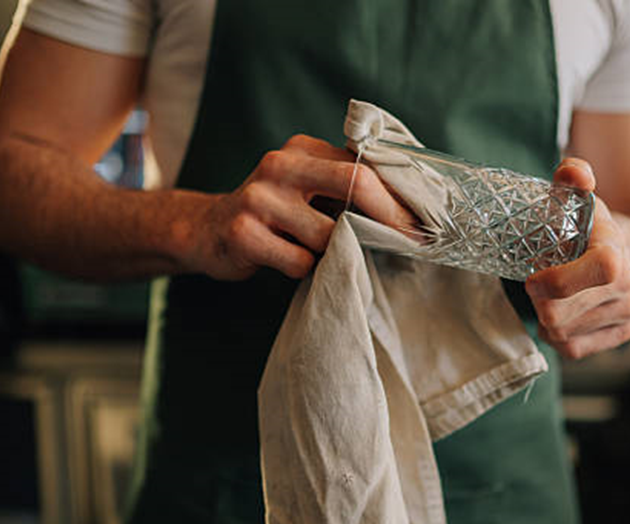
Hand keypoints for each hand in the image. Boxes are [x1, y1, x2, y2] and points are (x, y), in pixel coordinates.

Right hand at [179, 134, 414, 279]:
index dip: (399, 196)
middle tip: (411, 242)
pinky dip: (304, 269)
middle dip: (389, 217)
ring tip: (320, 253)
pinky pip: (300, 261)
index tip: (424, 222)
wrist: (206, 231)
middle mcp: (280, 166)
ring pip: (328, 235)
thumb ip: (344, 187)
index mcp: (302, 149)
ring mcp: (259, 198)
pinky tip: (290, 263)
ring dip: (335, 253)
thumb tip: (409, 209)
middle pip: (355, 183)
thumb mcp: (305, 187)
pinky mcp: (244, 233)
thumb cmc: (272, 215)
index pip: (364, 165)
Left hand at [524, 158, 629, 359]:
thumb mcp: (578, 200)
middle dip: (539, 302)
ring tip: (549, 299)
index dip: (558, 280)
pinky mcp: (623, 334)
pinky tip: (561, 317)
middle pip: (561, 314)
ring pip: (564, 334)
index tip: (532, 278)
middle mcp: (629, 286)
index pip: (600, 270)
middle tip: (537, 286)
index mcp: (615, 252)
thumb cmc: (590, 227)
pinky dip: (557, 337)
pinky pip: (573, 349)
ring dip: (546, 319)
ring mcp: (628, 313)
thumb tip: (574, 173)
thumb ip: (572, 178)